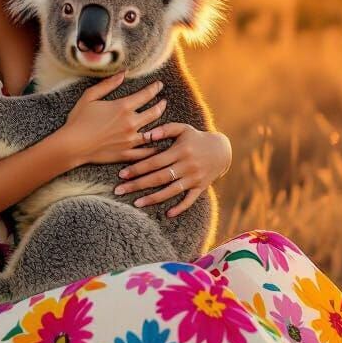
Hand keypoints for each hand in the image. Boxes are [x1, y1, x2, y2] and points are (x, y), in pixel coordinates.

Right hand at [59, 70, 166, 168]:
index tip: (159, 85)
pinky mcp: (126, 153)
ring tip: (164, 122)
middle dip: (161, 105)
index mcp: (123, 107)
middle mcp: (131, 123)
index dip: (155, 88)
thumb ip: (108, 84)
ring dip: (161, 125)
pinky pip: (145, 152)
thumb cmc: (78, 120)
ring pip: (153, 132)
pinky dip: (154, 149)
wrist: (72, 145)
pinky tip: (158, 146)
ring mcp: (130, 140)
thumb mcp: (90, 96)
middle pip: (154, 113)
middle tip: (163, 101)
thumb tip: (123, 73)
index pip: (146, 95)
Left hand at [113, 126, 231, 217]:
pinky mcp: (201, 187)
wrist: (222, 150)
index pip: (154, 161)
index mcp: (179, 151)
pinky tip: (168, 214)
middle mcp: (186, 165)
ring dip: (153, 198)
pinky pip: (190, 200)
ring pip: (171, 191)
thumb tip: (146, 135)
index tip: (121, 174)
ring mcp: (194, 178)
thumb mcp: (183, 128)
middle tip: (119, 191)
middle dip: (138, 185)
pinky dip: (180, 207)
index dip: (137, 168)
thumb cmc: (196, 138)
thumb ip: (165, 129)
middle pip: (158, 177)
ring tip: (136, 204)